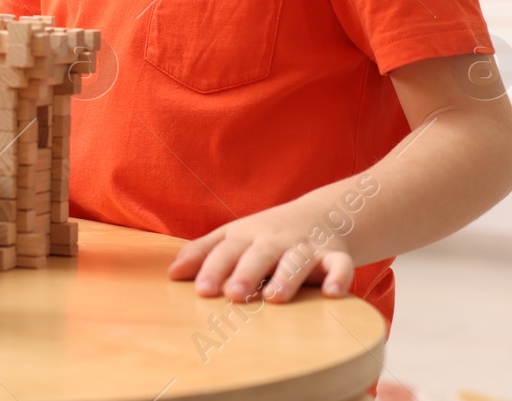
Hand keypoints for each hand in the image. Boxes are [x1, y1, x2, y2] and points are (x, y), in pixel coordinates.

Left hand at [167, 198, 355, 303]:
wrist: (325, 214)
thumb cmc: (268, 234)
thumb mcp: (234, 237)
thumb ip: (203, 253)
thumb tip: (170, 275)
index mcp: (246, 235)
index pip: (226, 250)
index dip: (212, 269)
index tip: (201, 290)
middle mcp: (274, 240)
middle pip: (259, 254)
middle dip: (246, 273)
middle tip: (233, 295)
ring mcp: (305, 246)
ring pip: (297, 260)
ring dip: (286, 278)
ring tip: (275, 298)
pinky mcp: (335, 256)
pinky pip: (340, 266)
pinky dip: (339, 277)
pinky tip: (332, 294)